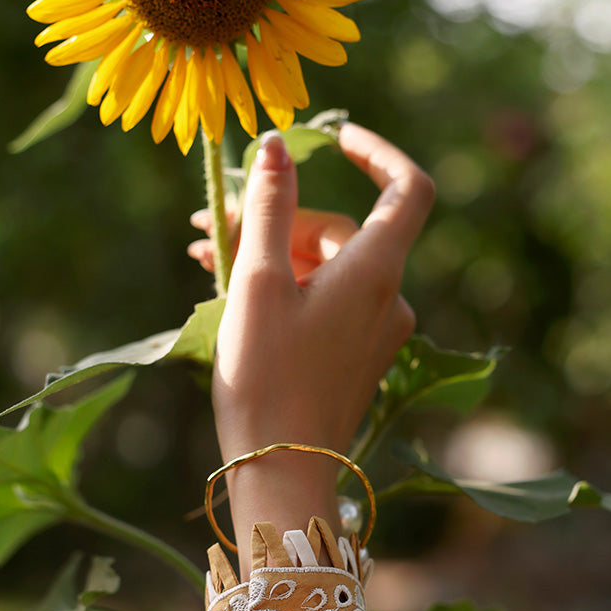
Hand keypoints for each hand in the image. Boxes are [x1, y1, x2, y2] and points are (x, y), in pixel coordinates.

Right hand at [190, 123, 433, 568]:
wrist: (284, 474)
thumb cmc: (267, 378)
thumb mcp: (258, 285)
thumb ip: (267, 208)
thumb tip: (275, 144)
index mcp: (375, 272)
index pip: (406, 188)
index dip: (376, 153)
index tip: (334, 136)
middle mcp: (388, 298)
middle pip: (342, 230)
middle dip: (277, 218)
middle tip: (208, 224)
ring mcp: (376, 331)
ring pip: (327, 268)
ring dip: (271, 253)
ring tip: (204, 256)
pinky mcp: (357, 357)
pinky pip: (326, 301)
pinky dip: (286, 288)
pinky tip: (231, 291)